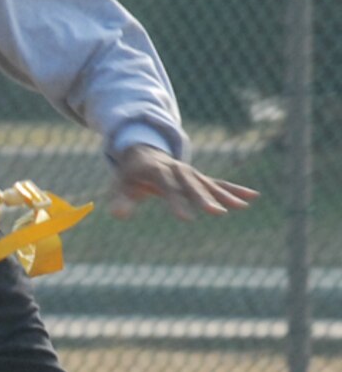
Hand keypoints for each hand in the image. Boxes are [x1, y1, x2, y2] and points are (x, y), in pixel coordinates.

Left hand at [109, 144, 258, 220]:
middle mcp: (177, 170)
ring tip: (242, 206)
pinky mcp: (198, 178)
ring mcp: (190, 173)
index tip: (186, 218)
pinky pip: (218, 184)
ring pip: (209, 184)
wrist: (143, 153)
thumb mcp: (120, 185)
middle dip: (204, 198)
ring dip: (225, 194)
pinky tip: (253, 196)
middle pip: (192, 186)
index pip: (168, 188)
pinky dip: (234, 189)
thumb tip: (119, 215)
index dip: (176, 202)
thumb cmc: (129, 174)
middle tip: (217, 213)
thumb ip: (119, 200)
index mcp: (157, 171)